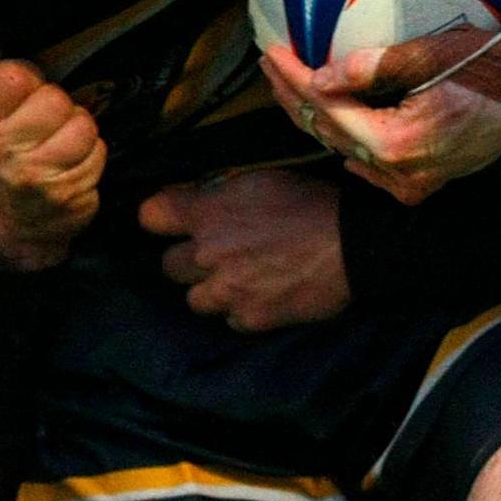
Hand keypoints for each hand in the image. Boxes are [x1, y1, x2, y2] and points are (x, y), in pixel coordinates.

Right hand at [0, 46, 105, 270]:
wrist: (16, 226)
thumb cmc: (2, 161)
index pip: (15, 75)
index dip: (29, 77)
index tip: (26, 91)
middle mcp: (1, 151)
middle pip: (55, 99)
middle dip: (58, 106)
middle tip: (48, 122)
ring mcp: (36, 176)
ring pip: (83, 124)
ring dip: (79, 130)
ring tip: (63, 142)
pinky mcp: (69, 195)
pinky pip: (98, 152)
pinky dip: (91, 155)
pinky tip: (74, 163)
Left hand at [139, 167, 349, 331]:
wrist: (351, 242)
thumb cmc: (309, 201)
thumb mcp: (258, 180)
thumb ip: (218, 193)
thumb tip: (195, 200)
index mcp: (206, 212)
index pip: (149, 217)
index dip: (161, 218)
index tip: (172, 221)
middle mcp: (208, 254)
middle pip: (169, 265)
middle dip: (188, 259)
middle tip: (214, 254)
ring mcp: (228, 290)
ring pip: (194, 299)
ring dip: (211, 289)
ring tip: (237, 280)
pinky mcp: (251, 318)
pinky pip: (230, 319)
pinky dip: (241, 310)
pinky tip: (261, 296)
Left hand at [260, 18, 500, 203]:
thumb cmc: (489, 64)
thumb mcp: (429, 55)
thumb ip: (371, 68)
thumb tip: (320, 78)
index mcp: (401, 144)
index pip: (330, 111)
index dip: (296, 81)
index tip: (272, 54)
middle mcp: (404, 175)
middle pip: (332, 135)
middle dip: (297, 100)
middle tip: (270, 67)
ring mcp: (415, 185)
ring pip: (348, 151)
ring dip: (318, 118)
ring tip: (289, 85)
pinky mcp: (425, 183)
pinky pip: (372, 166)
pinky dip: (348, 141)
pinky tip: (330, 122)